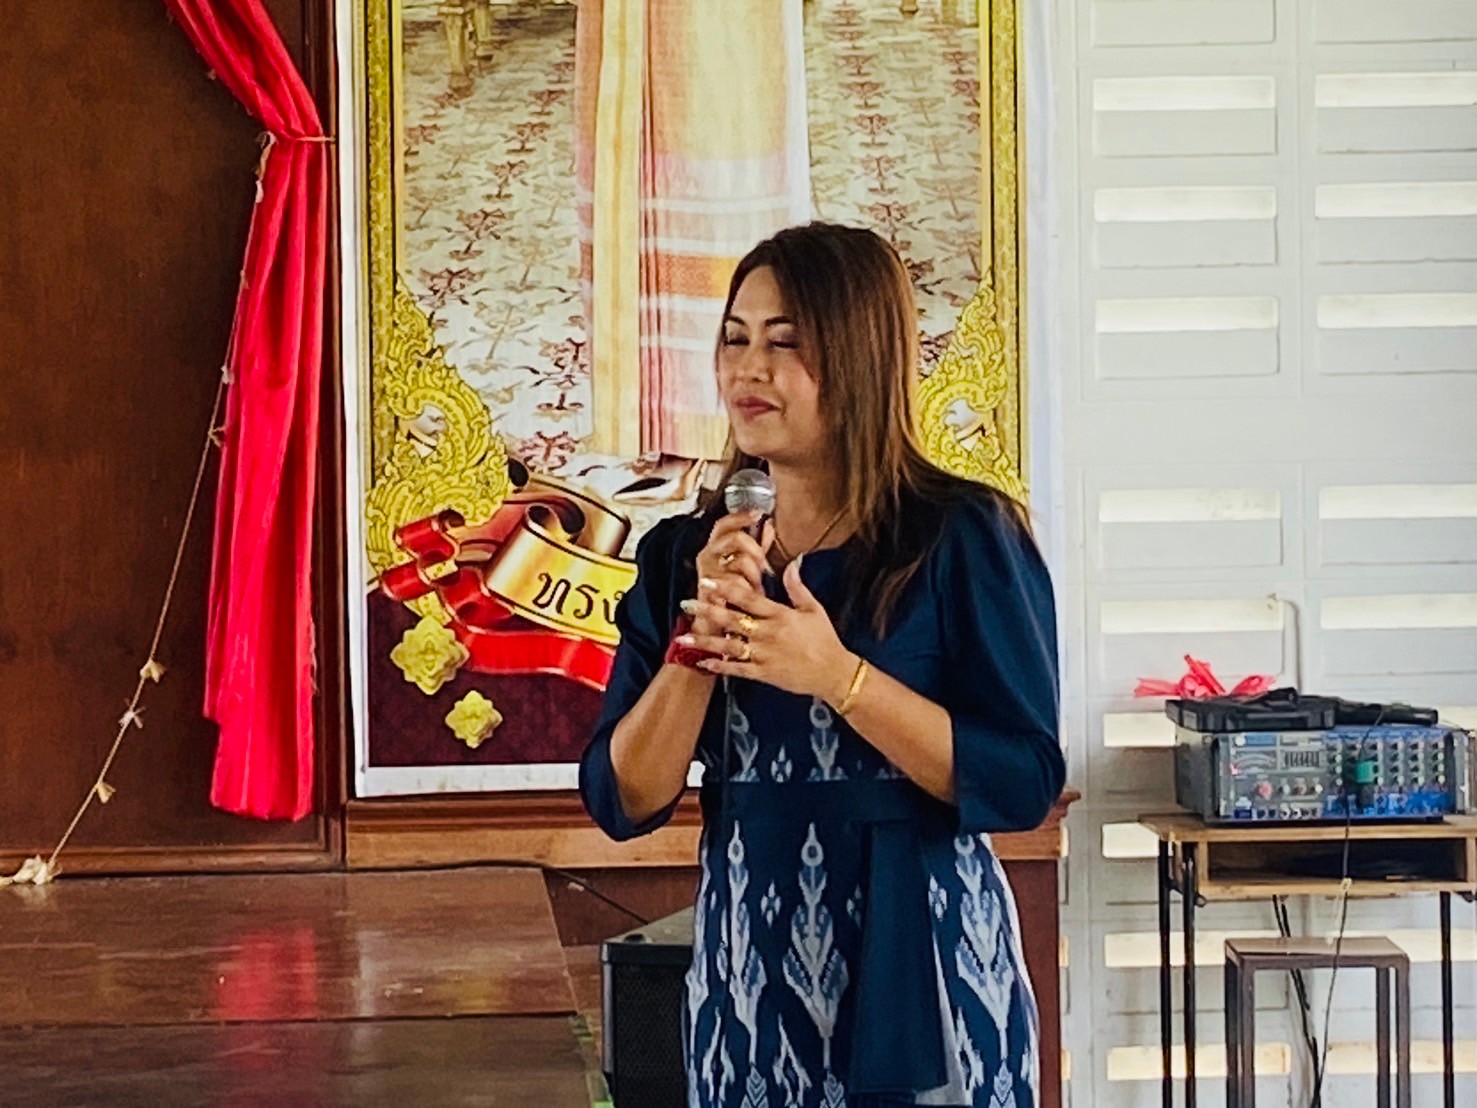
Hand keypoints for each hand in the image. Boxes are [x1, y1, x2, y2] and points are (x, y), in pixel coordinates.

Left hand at [679, 557, 856, 702]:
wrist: (834, 673)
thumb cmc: (825, 639)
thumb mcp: (813, 609)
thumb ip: (797, 586)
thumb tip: (792, 560)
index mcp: (780, 615)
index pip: (748, 597)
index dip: (726, 588)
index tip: (707, 581)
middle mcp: (769, 634)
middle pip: (732, 619)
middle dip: (708, 611)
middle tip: (686, 603)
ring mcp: (765, 655)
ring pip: (729, 646)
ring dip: (705, 641)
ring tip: (683, 636)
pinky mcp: (764, 674)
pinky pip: (737, 669)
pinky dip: (719, 666)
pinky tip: (703, 662)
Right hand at [689, 510, 773, 636]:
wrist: (716, 624)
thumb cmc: (734, 593)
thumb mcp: (747, 565)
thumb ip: (757, 545)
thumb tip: (769, 524)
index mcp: (714, 547)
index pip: (724, 524)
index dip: (740, 517)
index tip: (758, 513)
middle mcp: (707, 556)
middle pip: (736, 538)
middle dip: (755, 550)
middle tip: (762, 564)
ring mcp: (708, 573)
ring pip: (741, 561)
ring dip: (754, 575)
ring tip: (755, 586)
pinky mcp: (710, 590)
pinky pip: (738, 583)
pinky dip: (749, 589)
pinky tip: (750, 596)